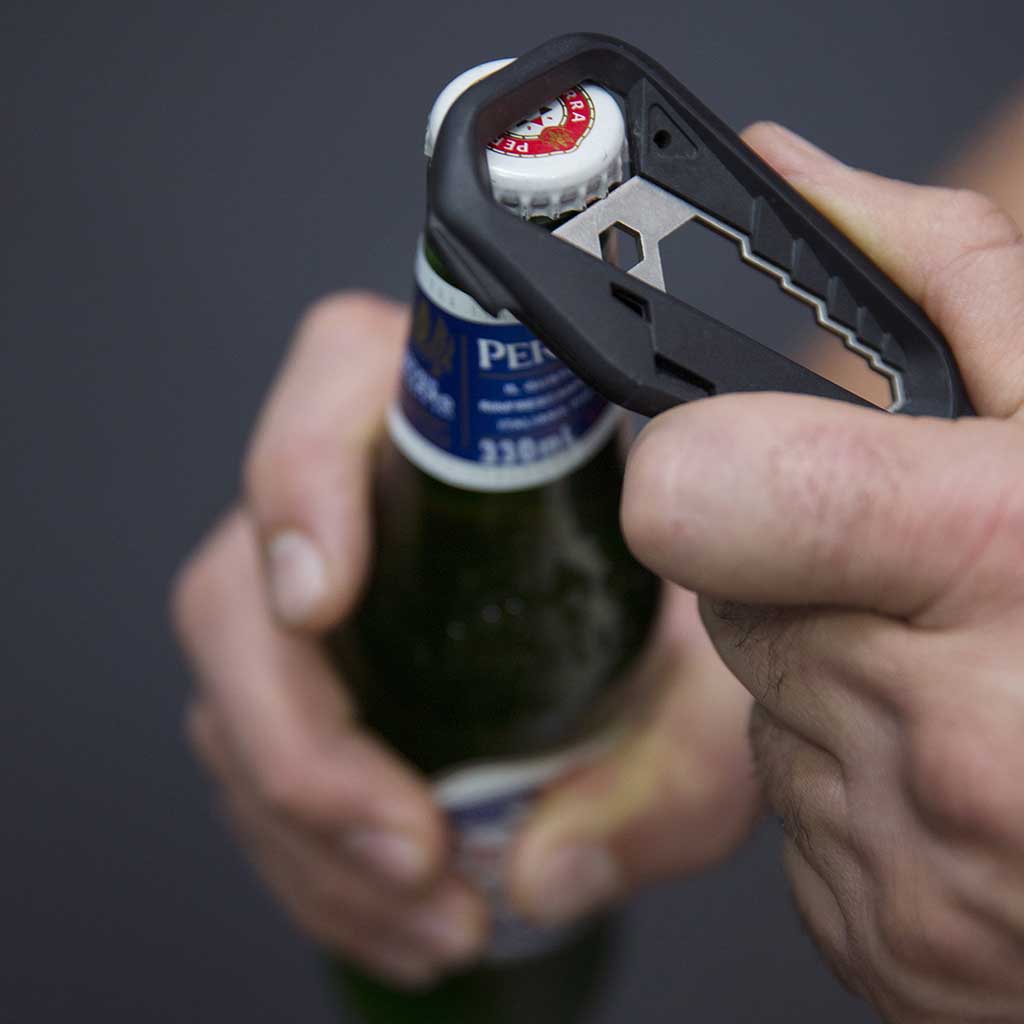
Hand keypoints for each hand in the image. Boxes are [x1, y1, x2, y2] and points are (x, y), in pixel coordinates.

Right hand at [171, 293, 760, 985]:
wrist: (657, 630)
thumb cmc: (689, 612)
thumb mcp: (718, 685)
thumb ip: (675, 764)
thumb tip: (550, 868)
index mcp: (461, 423)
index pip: (338, 389)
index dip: (303, 484)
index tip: (320, 598)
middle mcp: (366, 490)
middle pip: (240, 582)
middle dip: (305, 742)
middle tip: (411, 844)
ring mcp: (319, 581)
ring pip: (233, 692)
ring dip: (310, 831)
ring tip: (431, 907)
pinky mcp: (305, 666)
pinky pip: (251, 756)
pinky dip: (313, 854)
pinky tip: (398, 902)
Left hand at [622, 123, 1023, 1021]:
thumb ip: (941, 279)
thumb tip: (794, 183)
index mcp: (999, 566)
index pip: (698, 490)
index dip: (707, 463)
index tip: (751, 458)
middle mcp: (940, 740)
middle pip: (726, 599)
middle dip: (812, 574)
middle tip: (934, 583)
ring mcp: (905, 866)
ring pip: (770, 703)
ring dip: (849, 675)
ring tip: (980, 683)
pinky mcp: (880, 939)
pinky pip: (806, 808)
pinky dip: (865, 774)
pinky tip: (972, 768)